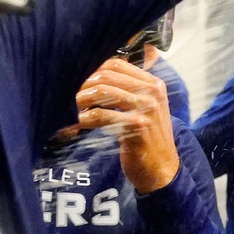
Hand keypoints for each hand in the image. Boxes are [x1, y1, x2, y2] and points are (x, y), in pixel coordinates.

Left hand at [76, 58, 179, 192]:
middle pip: (107, 76)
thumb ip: (130, 91)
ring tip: (73, 108)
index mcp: (154, 84)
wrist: (162, 170)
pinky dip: (85, 118)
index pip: (117, 64)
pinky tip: (78, 123)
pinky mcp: (136, 126)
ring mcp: (146, 109)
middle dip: (84, 85)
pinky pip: (101, 115)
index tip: (80, 81)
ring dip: (82, 99)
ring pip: (103, 92)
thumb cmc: (149, 139)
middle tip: (71, 95)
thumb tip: (97, 76)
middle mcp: (152, 93)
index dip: (93, 70)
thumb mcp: (147, 109)